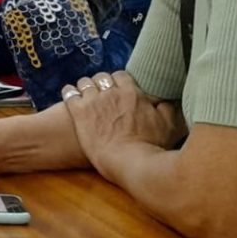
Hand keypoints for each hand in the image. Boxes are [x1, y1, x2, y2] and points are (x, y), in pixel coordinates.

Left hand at [61, 71, 185, 171]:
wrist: (127, 161)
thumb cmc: (149, 147)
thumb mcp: (167, 126)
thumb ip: (166, 109)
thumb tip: (165, 101)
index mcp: (132, 93)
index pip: (122, 76)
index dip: (119, 82)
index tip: (118, 89)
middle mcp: (111, 92)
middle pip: (102, 77)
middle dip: (101, 83)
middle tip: (101, 92)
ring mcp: (93, 100)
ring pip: (85, 82)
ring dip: (85, 87)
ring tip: (85, 94)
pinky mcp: (78, 111)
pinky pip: (69, 92)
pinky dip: (69, 92)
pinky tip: (70, 96)